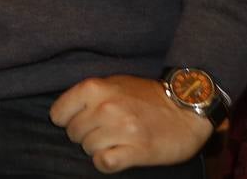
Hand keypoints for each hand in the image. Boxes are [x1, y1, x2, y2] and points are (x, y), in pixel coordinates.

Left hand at [49, 75, 211, 172]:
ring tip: (116, 141)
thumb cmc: (148, 96)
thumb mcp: (114, 83)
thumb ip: (89, 95)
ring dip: (98, 148)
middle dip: (85, 135)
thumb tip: (65, 113)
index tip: (81, 122)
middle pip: (73, 133)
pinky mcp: (137, 150)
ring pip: (87, 149)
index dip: (67, 121)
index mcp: (95, 89)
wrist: (188, 108)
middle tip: (104, 132)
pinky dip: (107, 162)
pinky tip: (118, 155)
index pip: (58, 114)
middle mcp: (106, 108)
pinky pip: (104, 162)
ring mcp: (122, 129)